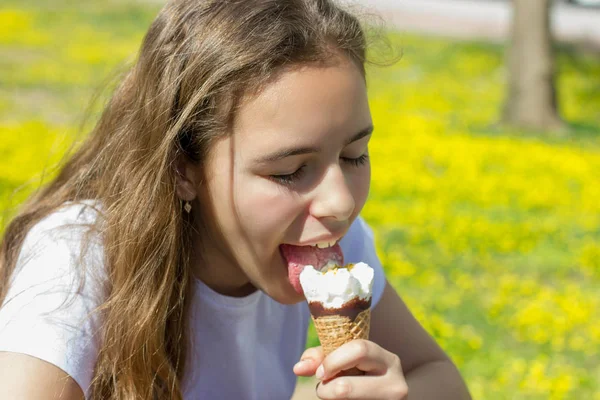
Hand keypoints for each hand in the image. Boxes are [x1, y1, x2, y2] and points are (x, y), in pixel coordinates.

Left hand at [293, 340, 408, 398]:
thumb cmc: (360, 377)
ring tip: (337, 396)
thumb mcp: (347, 362)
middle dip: (326, 389)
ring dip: (331, 399)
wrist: (380, 398)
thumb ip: (322, 358)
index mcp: (389, 361)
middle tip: (323, 389)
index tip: (320, 373)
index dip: (332, 361)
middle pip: (345, 387)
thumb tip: (298, 368)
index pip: (359, 350)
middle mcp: (396, 384)